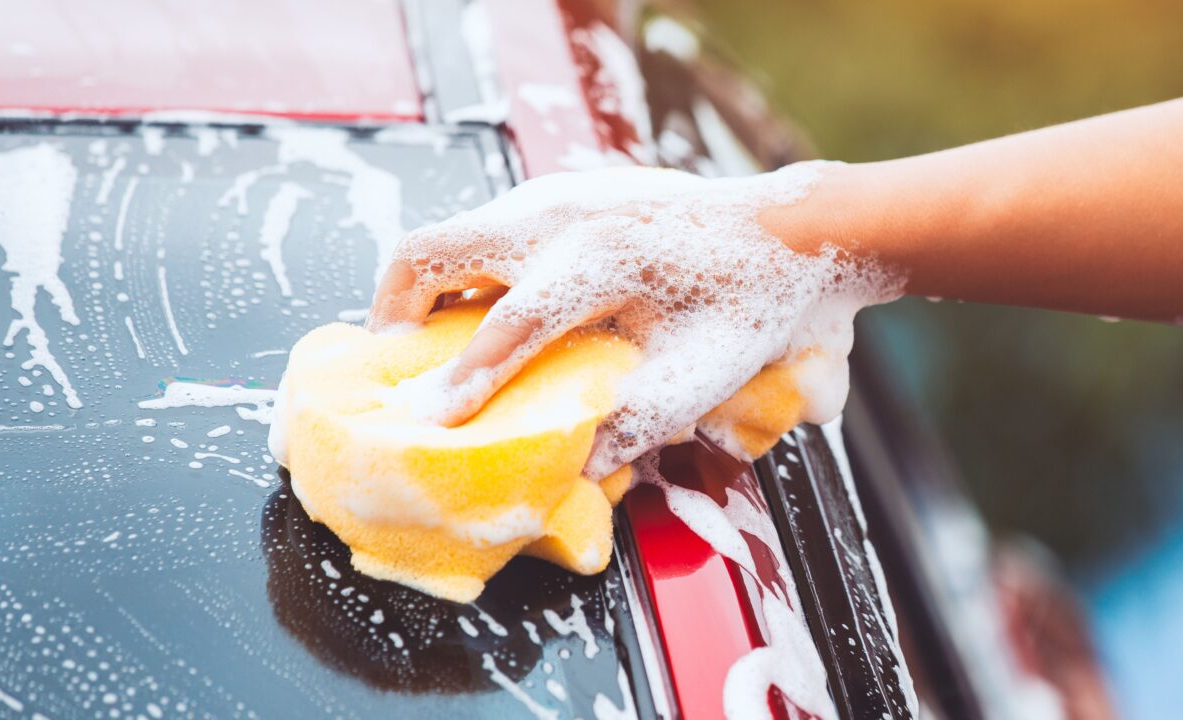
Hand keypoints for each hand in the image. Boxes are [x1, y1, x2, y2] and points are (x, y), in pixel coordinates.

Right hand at [367, 164, 898, 477]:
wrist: (786, 235)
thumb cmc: (749, 306)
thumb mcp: (698, 378)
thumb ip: (628, 423)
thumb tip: (564, 468)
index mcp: (601, 259)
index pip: (503, 324)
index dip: (463, 380)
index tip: (431, 422)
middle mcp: (565, 215)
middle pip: (432, 250)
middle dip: (395, 313)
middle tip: (397, 370)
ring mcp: (559, 194)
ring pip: (453, 235)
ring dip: (429, 291)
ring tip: (434, 352)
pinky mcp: (565, 193)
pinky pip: (487, 230)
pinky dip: (467, 273)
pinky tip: (489, 317)